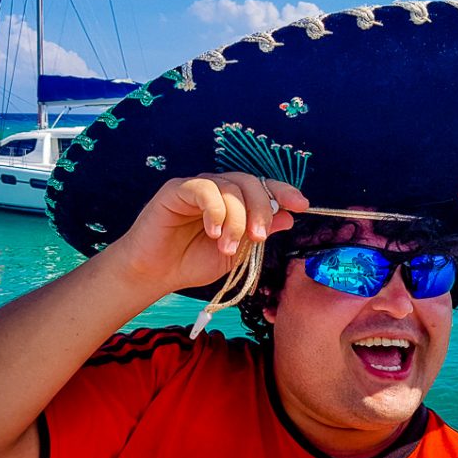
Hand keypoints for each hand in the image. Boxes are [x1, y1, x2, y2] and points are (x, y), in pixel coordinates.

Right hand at [109, 173, 308, 294]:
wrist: (155, 273)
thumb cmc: (192, 262)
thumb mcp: (235, 253)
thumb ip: (258, 234)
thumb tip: (288, 216)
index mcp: (235, 201)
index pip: (264, 187)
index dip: (284, 191)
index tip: (302, 205)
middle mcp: (218, 188)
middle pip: (251, 183)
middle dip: (261, 210)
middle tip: (258, 238)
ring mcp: (198, 187)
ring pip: (230, 187)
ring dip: (235, 219)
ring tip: (227, 247)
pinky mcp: (177, 190)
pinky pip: (204, 189)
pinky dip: (215, 210)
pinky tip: (213, 232)